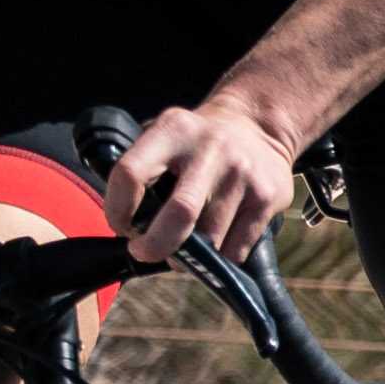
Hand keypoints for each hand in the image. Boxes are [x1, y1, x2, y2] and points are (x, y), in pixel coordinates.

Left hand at [104, 99, 300, 265]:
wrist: (259, 125)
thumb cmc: (197, 143)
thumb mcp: (166, 136)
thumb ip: (142, 169)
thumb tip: (126, 224)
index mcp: (173, 130)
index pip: (130, 173)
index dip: (118, 209)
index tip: (122, 225)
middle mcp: (210, 148)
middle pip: (179, 214)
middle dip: (156, 245)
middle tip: (145, 251)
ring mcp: (242, 174)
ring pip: (209, 240)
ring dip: (191, 256)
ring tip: (186, 244)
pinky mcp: (267, 197)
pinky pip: (234, 250)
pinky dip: (219, 258)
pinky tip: (216, 241)